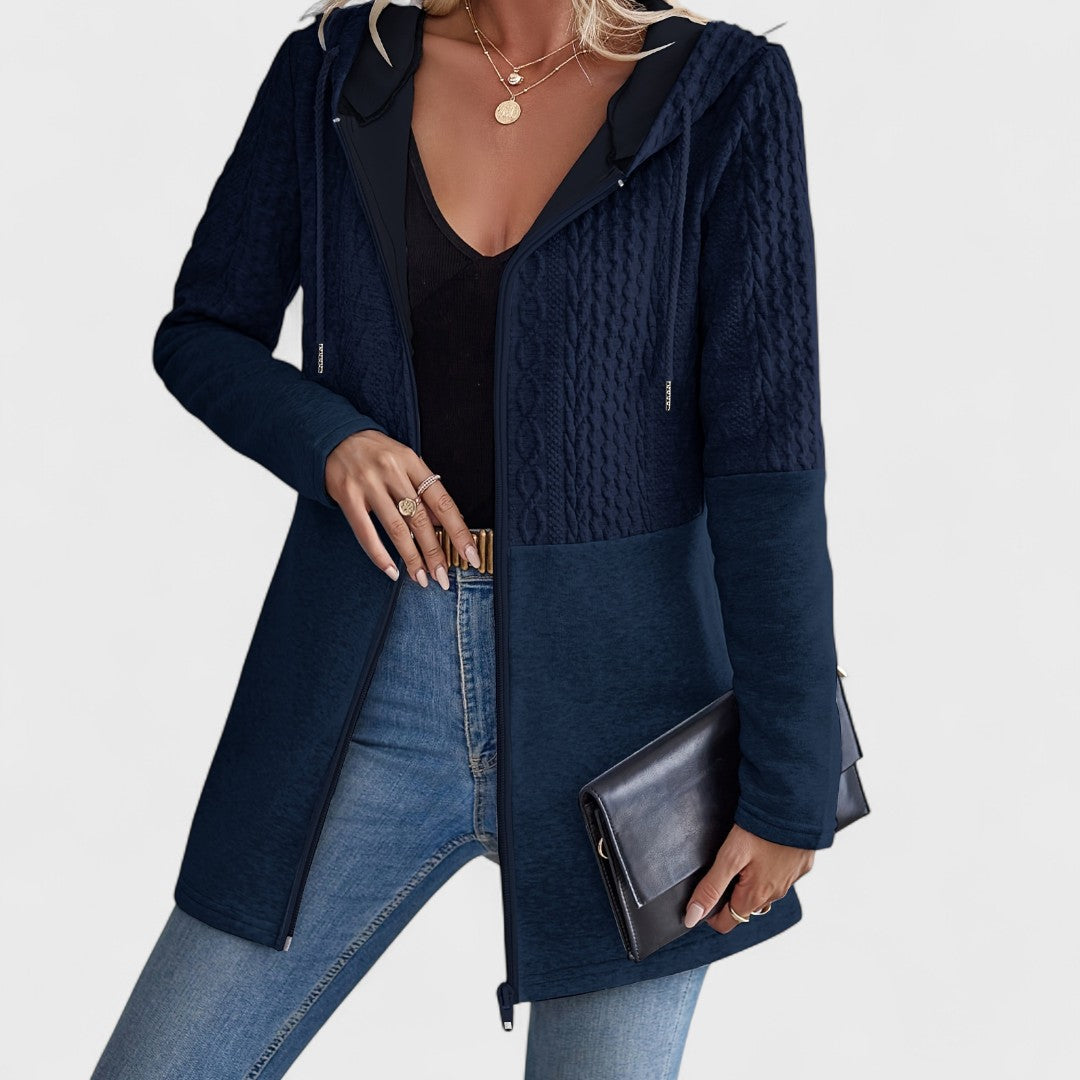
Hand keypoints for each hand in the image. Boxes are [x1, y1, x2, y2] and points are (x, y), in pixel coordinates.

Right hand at [325, 429, 480, 587]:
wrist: (334, 437)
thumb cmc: (376, 453)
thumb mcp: (405, 463)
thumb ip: (423, 490)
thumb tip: (444, 523)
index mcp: (412, 462)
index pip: (442, 501)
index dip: (458, 531)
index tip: (470, 554)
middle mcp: (392, 471)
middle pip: (420, 519)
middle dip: (435, 552)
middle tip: (444, 577)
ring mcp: (368, 484)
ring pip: (397, 529)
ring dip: (411, 558)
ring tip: (421, 578)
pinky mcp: (347, 496)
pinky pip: (366, 532)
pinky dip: (380, 555)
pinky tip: (392, 571)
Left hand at [682, 823, 813, 932]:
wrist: (796, 807)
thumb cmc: (762, 830)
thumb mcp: (729, 857)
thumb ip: (711, 888)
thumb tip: (692, 917)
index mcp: (755, 895)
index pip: (727, 922)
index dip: (710, 914)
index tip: (703, 895)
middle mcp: (775, 894)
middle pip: (745, 907)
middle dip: (729, 896)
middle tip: (720, 869)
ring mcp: (790, 881)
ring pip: (763, 893)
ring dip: (750, 883)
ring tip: (741, 857)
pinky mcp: (800, 867)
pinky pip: (780, 876)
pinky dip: (769, 870)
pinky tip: (763, 850)